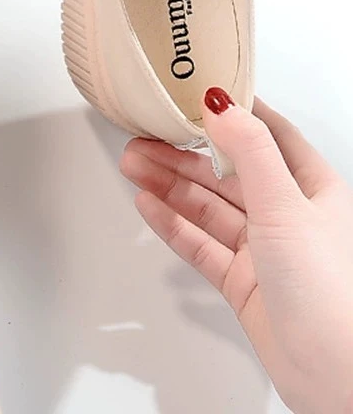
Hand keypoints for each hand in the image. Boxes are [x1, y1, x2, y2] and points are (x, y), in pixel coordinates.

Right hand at [120, 89, 352, 413]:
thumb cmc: (330, 291)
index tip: (198, 93)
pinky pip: (200, 243)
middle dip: (184, 151)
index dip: (234, 113)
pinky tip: (149, 205)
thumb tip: (222, 103)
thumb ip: (250, 151)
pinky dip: (173, 223)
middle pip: (227, 171)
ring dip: (170, 184)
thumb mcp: (286, 204)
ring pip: (208, 206)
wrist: (334, 373)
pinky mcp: (244, 282)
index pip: (269, 134)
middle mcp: (288, 214)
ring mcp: (263, 250)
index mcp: (311, 187)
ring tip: (133, 163)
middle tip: (145, 135)